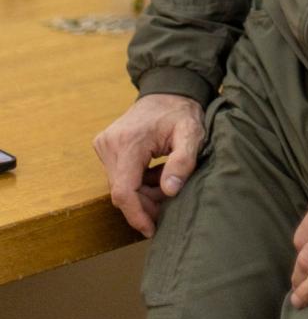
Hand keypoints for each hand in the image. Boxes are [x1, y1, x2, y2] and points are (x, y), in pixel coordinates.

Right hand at [93, 92, 204, 236]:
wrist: (169, 89)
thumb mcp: (192, 133)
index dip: (137, 215)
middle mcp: (109, 143)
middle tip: (170, 202)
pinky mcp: (106, 146)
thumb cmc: (182, 111)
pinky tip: (157, 175)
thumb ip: (183, 161)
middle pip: (121, 192)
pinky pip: (119, 176)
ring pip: (120, 186)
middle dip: (145, 204)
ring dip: (143, 194)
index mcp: (128, 142)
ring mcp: (105, 144)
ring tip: (167, 184)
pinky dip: (138, 183)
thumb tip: (170, 190)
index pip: (123, 191)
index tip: (151, 230)